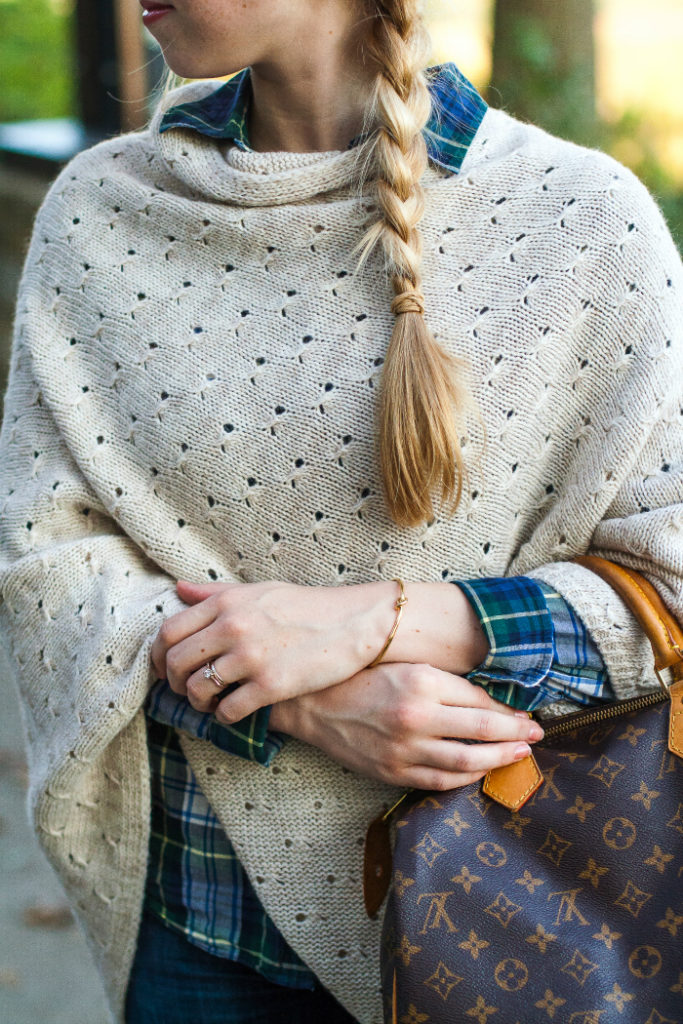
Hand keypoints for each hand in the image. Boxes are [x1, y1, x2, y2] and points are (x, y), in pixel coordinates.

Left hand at [150, 578, 395, 722]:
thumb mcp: (259, 590)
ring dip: (198, 703)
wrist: (354, 623)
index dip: (158, 656)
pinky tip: (234, 711)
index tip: (164, 669)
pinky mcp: (270, 685)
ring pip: (197, 690)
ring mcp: (251, 657)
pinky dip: (223, 717)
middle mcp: (233, 627)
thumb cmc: (307, 606)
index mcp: (226, 603)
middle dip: (173, 683)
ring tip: (211, 702)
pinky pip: (228, 711)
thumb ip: (216, 593)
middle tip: (186, 690)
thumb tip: (178, 589)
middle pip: (175, 663)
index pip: (168, 632)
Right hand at [269, 662, 543, 789]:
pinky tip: (481, 772)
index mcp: (420, 682)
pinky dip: (466, 779)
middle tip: (537, 736)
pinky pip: (440, 781)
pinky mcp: (392, 772)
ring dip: (499, 760)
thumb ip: (445, 682)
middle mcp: (415, 717)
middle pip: (482, 731)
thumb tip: (489, 699)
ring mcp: (404, 749)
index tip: (528, 715)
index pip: (479, 700)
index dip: (509, 711)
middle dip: (515, 735)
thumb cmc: (359, 677)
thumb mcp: (405, 666)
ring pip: (466, 762)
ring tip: (519, 756)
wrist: (312, 704)